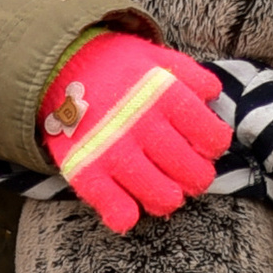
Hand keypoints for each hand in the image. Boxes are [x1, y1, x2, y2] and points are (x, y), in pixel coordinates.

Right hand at [39, 30, 230, 233]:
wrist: (58, 65)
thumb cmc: (115, 65)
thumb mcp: (157, 57)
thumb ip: (191, 76)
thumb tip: (213, 97)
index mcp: (165, 93)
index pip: (212, 138)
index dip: (214, 146)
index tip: (204, 145)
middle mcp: (143, 123)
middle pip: (193, 172)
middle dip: (197, 177)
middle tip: (188, 173)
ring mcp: (113, 149)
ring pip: (163, 196)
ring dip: (170, 198)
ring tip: (166, 190)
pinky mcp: (86, 169)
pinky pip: (116, 209)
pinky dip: (126, 215)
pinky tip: (130, 208)